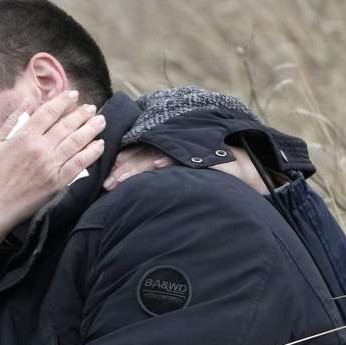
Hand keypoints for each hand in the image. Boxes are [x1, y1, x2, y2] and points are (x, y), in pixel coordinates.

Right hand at [0, 89, 105, 272]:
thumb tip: (28, 101)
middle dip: (82, 114)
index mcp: (25, 136)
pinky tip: (99, 145)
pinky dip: (91, 153)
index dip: (63, 101)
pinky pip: (79, 164)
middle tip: (92, 108)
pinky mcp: (58, 183)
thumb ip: (12, 120)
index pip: (49, 112)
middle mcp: (41, 148)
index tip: (73, 95)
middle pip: (67, 125)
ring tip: (100, 121)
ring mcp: (51, 165)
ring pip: (77, 141)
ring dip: (91, 129)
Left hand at [102, 145, 267, 193]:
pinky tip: (154, 166)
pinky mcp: (197, 152)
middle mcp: (170, 145)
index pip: (135, 154)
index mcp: (163, 149)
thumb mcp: (178, 180)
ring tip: (119, 180)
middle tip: (105, 183)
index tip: (104, 180)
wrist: (241, 169)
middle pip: (138, 153)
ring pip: (152, 155)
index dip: (119, 164)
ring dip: (134, 167)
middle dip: (120, 168)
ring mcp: (182, 147)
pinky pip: (177, 155)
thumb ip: (157, 183)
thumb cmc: (207, 178)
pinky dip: (165, 160)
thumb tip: (133, 199)